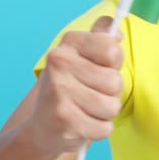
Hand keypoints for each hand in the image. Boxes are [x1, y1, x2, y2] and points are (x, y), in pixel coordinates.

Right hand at [28, 16, 124, 156]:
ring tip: (86, 110)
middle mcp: (60, 62)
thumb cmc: (70, 89)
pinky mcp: (63, 119)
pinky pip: (104, 128)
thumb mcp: (83, 58)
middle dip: (111, 94)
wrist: (42, 127)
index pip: (112, 50)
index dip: (113, 65)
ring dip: (105, 114)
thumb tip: (116, 29)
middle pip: (115, 82)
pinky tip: (82, 125)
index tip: (99, 69)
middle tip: (90, 95)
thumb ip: (101, 39)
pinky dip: (98, 130)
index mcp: (70, 43)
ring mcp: (59, 90)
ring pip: (112, 106)